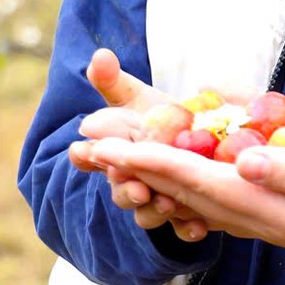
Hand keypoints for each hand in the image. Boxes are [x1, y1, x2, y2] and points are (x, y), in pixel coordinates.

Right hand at [69, 48, 208, 239]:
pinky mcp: (182, 216)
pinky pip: (181, 229)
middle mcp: (127, 181)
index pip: (87, 157)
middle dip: (126, 190)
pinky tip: (200, 227)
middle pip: (119, 191)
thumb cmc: (158, 119)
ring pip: (147, 214)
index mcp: (112, 154)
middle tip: (137, 188)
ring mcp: (153, 201)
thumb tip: (99, 55)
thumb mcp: (137, 98)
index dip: (84, 156)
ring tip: (169, 203)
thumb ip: (113, 81)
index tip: (83, 151)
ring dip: (156, 212)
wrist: (196, 140)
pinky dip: (188, 229)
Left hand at [81, 135, 284, 253]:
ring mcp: (264, 224)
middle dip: (131, 168)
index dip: (150, 160)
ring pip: (191, 201)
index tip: (108, 143)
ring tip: (106, 160)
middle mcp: (259, 220)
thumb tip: (246, 161)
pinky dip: (178, 189)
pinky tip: (164, 181)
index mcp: (273, 208)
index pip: (198, 180)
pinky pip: (211, 205)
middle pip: (182, 192)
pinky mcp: (272, 220)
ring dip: (146, 178)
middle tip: (83, 147)